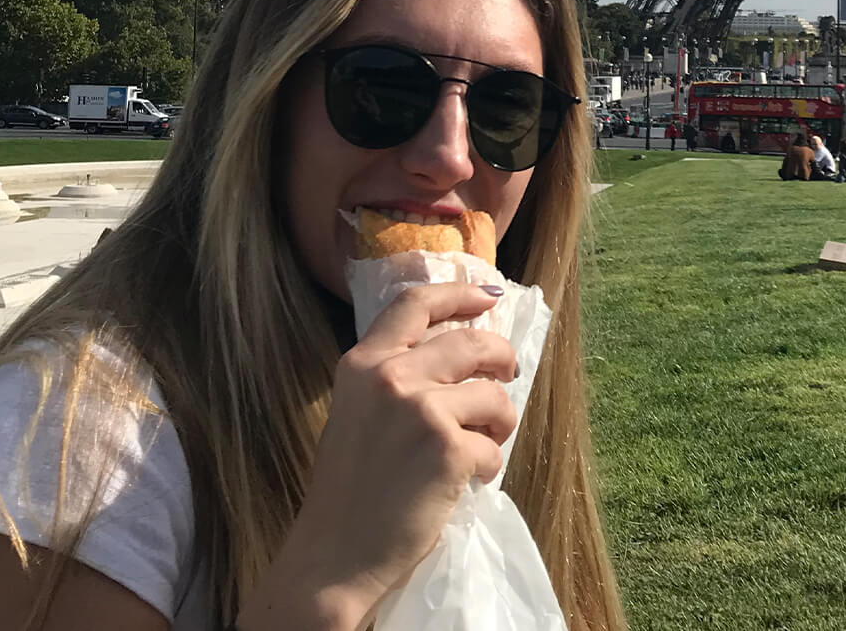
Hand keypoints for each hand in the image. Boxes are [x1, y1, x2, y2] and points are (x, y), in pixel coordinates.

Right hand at [248, 283, 518, 628]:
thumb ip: (396, 377)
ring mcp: (421, 410)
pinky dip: (488, 465)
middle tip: (509, 373)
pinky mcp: (449, 448)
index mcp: (363, 363)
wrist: (336, 552)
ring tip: (483, 444)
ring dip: (500, 422)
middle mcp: (390, 376)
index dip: (459, 293)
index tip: (489, 297)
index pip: (415, 303)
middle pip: (470, 342)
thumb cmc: (349, 488)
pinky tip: (465, 482)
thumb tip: (461, 352)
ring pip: (494, 395)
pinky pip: (493, 446)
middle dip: (501, 357)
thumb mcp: (358, 411)